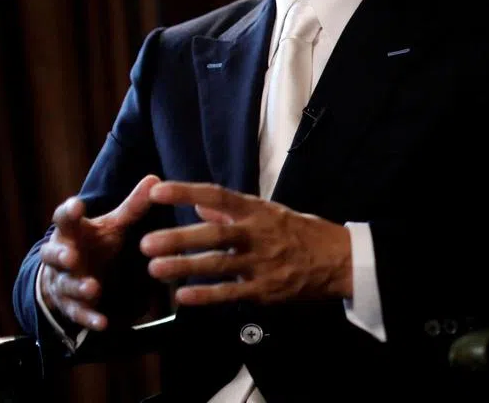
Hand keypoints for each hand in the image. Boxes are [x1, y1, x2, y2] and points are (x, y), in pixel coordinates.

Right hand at [39, 174, 160, 329]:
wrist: (71, 273)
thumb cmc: (94, 242)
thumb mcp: (112, 224)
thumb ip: (132, 207)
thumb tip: (156, 179)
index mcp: (71, 232)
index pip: (64, 219)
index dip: (69, 212)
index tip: (77, 205)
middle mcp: (62, 256)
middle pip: (54, 255)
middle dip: (62, 256)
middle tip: (71, 257)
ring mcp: (63, 281)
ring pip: (65, 285)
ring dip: (78, 287)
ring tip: (93, 288)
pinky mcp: (71, 305)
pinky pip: (77, 313)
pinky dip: (89, 317)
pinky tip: (103, 323)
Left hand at [140, 182, 352, 306]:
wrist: (340, 259)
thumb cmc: (303, 233)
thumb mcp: (271, 214)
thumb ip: (233, 212)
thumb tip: (199, 206)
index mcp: (258, 211)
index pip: (218, 196)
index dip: (187, 192)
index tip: (157, 191)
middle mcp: (258, 234)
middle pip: (216, 235)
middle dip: (180, 238)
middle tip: (147, 243)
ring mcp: (262, 263)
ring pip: (219, 264)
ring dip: (186, 267)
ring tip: (155, 269)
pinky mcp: (267, 289)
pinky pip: (232, 293)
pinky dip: (207, 295)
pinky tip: (183, 297)